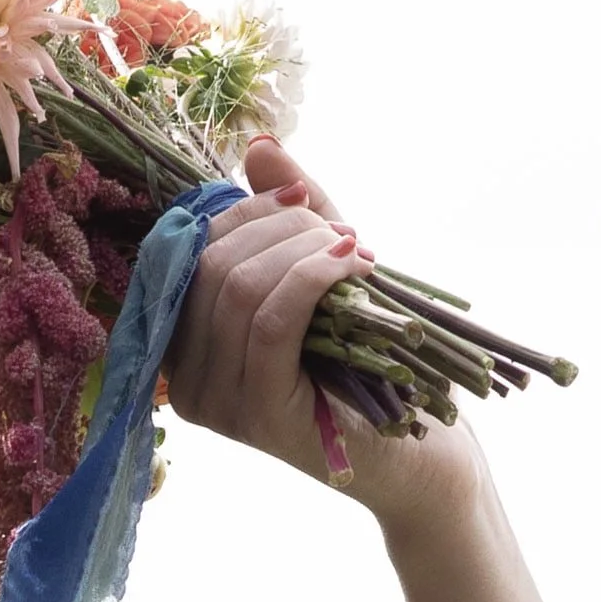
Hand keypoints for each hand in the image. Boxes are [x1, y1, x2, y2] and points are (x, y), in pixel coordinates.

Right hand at [166, 137, 484, 534]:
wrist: (417, 454)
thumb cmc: (368, 365)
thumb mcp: (321, 273)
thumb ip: (288, 215)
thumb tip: (258, 148)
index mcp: (183, 346)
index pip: (184, 254)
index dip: (241, 212)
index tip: (303, 204)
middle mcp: (185, 382)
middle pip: (207, 266)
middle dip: (278, 230)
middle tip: (339, 233)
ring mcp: (218, 405)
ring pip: (238, 288)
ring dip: (305, 251)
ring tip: (355, 253)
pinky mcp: (260, 417)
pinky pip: (272, 321)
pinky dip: (314, 276)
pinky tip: (354, 263)